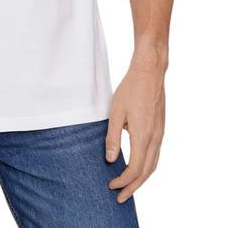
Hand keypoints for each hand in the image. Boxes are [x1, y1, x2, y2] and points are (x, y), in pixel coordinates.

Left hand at [105, 48, 166, 202]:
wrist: (149, 73)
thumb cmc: (130, 89)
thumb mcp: (115, 112)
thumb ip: (112, 137)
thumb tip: (109, 159)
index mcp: (143, 136)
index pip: (135, 168)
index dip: (123, 180)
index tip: (111, 185)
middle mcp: (155, 138)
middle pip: (146, 172)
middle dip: (133, 187)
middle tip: (120, 197)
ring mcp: (160, 133)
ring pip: (153, 164)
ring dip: (141, 178)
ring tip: (128, 186)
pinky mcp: (160, 128)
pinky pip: (155, 154)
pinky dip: (147, 166)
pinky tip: (137, 166)